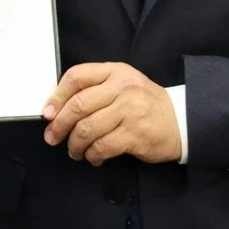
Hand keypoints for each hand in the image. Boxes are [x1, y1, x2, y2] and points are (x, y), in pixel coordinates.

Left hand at [42, 63, 180, 164]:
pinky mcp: (134, 134)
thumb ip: (95, 89)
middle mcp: (122, 88)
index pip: (77, 76)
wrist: (181, 120)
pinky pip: (102, 146)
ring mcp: (129, 111)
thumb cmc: (145, 103)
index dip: (57, 96)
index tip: (47, 113)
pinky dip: (92, 155)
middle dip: (59, 125)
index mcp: (115, 72)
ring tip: (75, 151)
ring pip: (87, 129)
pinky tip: (93, 157)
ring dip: (75, 144)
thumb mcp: (123, 84)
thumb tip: (58, 108)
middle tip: (52, 137)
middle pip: (78, 105)